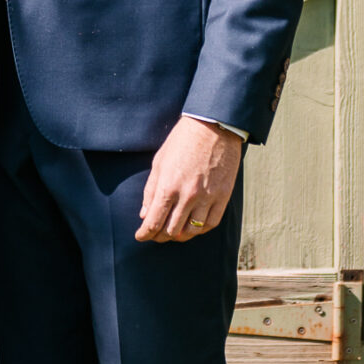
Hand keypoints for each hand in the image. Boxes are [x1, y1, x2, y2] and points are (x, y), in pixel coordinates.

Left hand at [136, 117, 241, 243]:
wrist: (214, 126)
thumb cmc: (182, 141)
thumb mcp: (159, 162)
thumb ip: (150, 190)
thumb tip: (144, 214)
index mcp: (168, 186)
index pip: (153, 222)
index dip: (144, 234)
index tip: (140, 236)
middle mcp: (187, 195)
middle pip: (171, 231)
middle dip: (159, 236)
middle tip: (155, 234)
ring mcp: (207, 197)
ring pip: (191, 231)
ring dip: (180, 235)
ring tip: (174, 232)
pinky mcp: (223, 196)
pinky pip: (211, 223)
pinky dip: (200, 230)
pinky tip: (193, 226)